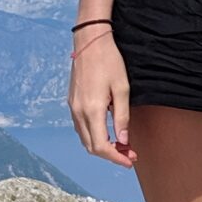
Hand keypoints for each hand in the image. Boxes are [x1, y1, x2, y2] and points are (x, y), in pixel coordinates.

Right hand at [70, 29, 135, 167]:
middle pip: (91, 146)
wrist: (90, 41)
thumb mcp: (122, 89)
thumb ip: (122, 117)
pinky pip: (80, 127)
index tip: (130, 161)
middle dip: (111, 154)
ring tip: (121, 144)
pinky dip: (93, 135)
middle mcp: (78, 112)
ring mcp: (73, 107)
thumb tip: (123, 140)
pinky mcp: (72, 102)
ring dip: (101, 146)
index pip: (101, 146)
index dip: (116, 158)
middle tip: (129, 154)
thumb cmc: (109, 61)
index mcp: (92, 110)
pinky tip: (107, 131)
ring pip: (85, 138)